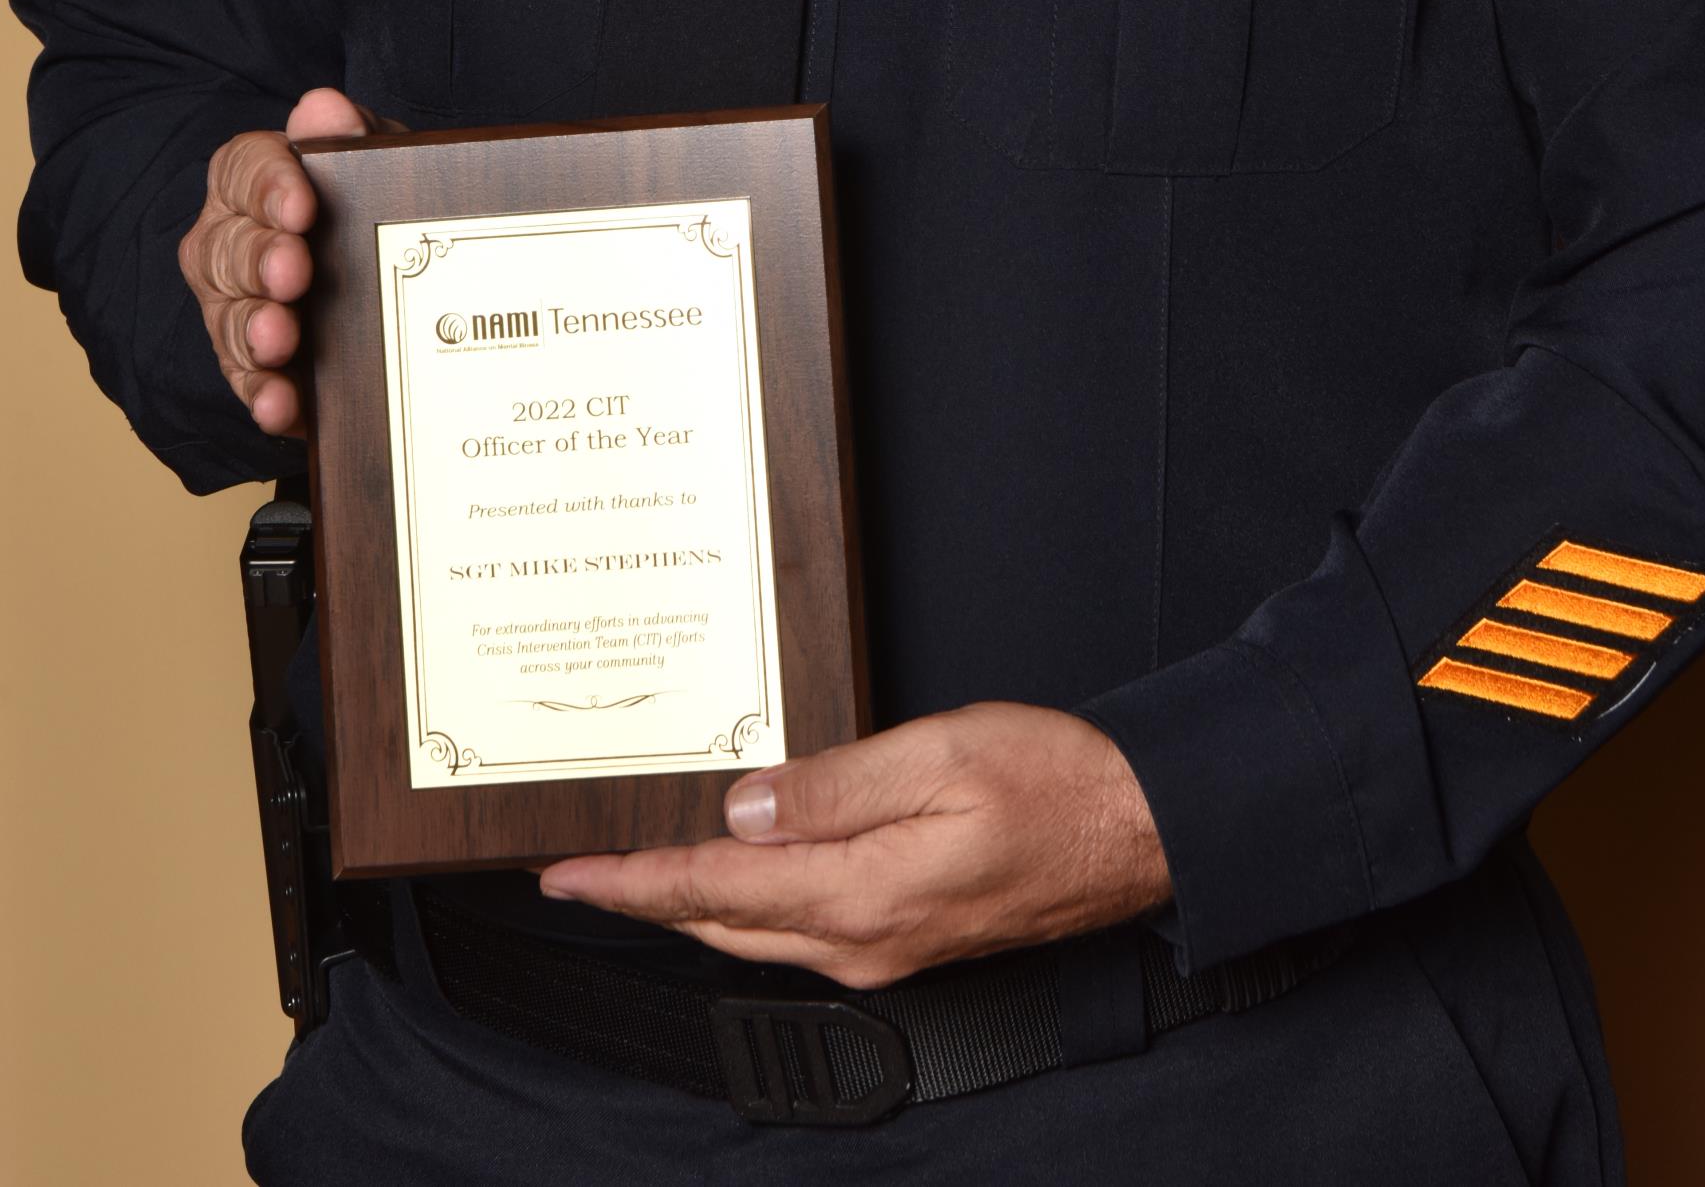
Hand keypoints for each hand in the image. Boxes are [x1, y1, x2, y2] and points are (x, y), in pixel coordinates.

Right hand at [177, 87, 393, 435]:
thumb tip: (324, 107)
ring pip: (227, 318)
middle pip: (225, 249)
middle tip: (294, 273)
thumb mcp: (378, 159)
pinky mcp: (259, 368)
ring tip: (280, 339)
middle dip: (258, 262)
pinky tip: (280, 404)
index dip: (267, 188)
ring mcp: (238, 308)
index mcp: (255, 181)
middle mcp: (232, 243)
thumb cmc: (373, 200)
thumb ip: (352, 131)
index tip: (301, 205)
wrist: (401, 274)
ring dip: (252, 330)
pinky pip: (247, 382)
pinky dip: (262, 394)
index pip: (241, 172)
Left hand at [537, 702, 1171, 988]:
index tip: (565, 874)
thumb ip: (833, 788)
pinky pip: (801, 927)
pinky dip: (749, 901)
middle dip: (644, 898)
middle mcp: (863, 942)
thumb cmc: (1054, 781)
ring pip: (757, 930)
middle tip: (578, 870)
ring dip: (692, 903)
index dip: (632, 883)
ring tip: (637, 865)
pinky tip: (737, 868)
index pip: (714, 893)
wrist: (1139, 829)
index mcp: (862, 897)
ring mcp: (885, 949)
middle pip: (721, 924)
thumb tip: (742, 812)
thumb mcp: (937, 755)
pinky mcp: (906, 938)